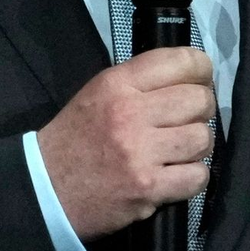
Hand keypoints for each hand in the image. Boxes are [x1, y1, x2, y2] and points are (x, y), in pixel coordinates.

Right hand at [36, 46, 215, 240]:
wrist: (47, 188)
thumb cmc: (77, 137)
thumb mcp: (100, 92)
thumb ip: (141, 80)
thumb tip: (189, 75)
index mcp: (118, 84)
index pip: (180, 61)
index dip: (201, 69)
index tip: (201, 79)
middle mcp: (131, 113)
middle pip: (199, 100)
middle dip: (202, 109)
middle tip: (189, 119)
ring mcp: (141, 153)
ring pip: (202, 138)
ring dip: (198, 146)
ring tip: (181, 149)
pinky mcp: (148, 188)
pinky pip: (197, 176)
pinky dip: (194, 177)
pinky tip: (178, 175)